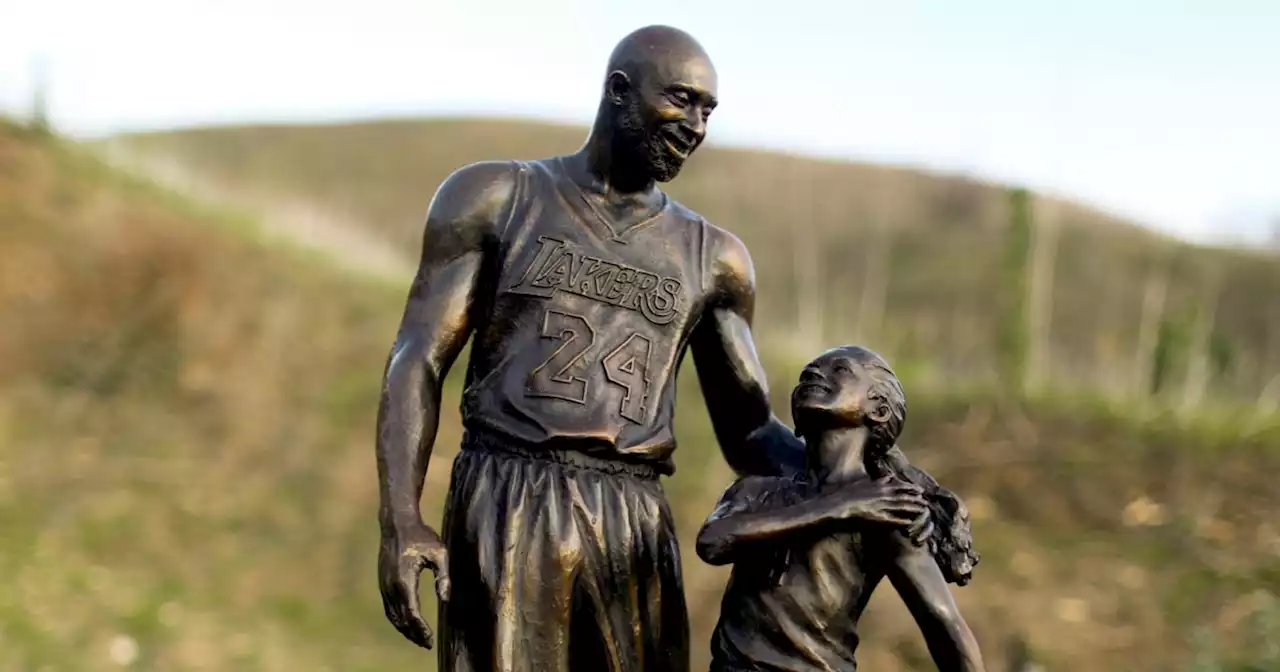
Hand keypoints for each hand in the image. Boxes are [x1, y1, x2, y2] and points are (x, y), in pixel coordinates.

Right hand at [378, 520, 449, 648]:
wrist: (397, 523)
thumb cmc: (421, 536)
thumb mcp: (439, 552)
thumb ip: (443, 575)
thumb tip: (445, 598)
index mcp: (404, 579)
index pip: (412, 612)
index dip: (420, 628)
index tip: (430, 638)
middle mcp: (390, 585)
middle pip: (400, 618)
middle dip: (413, 633)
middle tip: (427, 644)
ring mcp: (384, 584)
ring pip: (392, 615)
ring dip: (404, 629)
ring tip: (418, 639)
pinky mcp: (382, 582)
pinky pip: (388, 607)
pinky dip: (396, 619)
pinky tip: (406, 624)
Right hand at [829, 477, 927, 528]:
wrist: (841, 501)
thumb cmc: (851, 490)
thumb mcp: (866, 481)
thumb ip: (879, 479)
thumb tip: (889, 476)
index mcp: (881, 485)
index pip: (900, 486)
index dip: (911, 488)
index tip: (920, 490)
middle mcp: (884, 494)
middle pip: (904, 496)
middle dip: (916, 498)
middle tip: (926, 500)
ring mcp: (882, 505)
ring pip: (901, 506)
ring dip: (913, 507)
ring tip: (923, 509)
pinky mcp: (877, 516)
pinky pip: (892, 518)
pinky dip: (901, 520)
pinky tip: (909, 522)